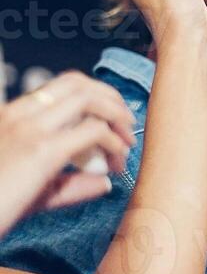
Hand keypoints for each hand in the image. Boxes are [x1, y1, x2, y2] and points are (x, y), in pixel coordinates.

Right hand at [0, 71, 134, 237]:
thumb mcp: (32, 191)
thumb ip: (69, 185)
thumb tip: (105, 184)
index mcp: (9, 116)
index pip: (59, 86)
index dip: (93, 95)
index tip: (111, 117)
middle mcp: (18, 115)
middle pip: (77, 83)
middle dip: (111, 97)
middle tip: (127, 122)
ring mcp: (29, 130)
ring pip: (88, 100)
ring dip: (116, 116)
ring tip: (127, 141)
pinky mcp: (41, 151)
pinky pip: (93, 132)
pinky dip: (114, 143)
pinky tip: (116, 162)